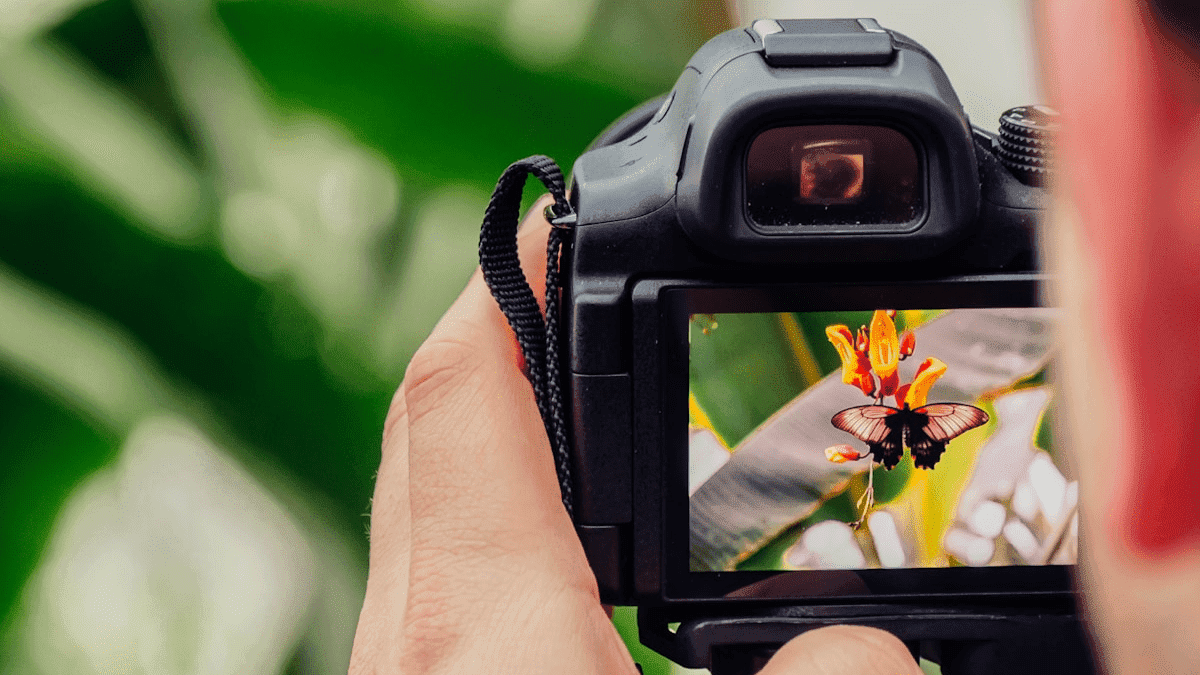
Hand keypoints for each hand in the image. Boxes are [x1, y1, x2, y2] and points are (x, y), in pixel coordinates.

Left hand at [348, 197, 921, 673]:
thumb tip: (872, 644)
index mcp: (486, 627)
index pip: (466, 390)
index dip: (515, 281)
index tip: (567, 219)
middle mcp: (417, 636)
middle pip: (434, 424)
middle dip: (506, 334)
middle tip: (584, 290)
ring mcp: (406, 665)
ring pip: (427, 496)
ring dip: (500, 424)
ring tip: (591, 397)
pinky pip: (440, 564)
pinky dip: (497, 511)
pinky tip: (568, 546)